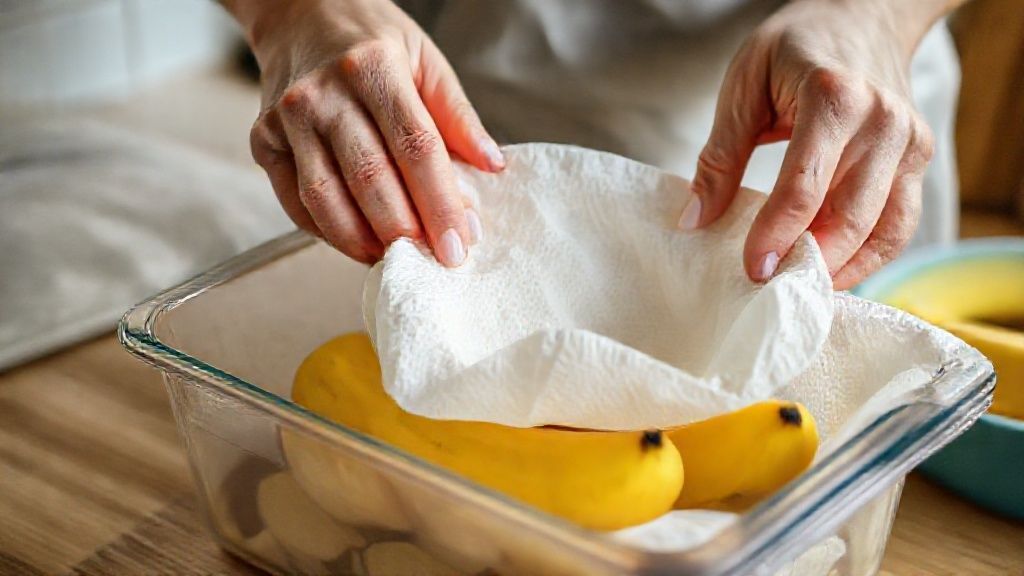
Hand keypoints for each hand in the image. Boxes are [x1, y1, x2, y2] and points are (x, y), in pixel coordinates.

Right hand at [227, 0, 503, 265]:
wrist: (299, 13)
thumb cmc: (370, 39)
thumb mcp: (425, 59)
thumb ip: (457, 116)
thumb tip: (492, 165)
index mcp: (372, 67)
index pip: (415, 147)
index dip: (441, 201)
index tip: (461, 241)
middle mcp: (324, 93)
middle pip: (371, 179)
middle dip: (408, 231)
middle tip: (436, 260)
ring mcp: (287, 120)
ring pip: (327, 198)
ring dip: (365, 241)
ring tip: (398, 259)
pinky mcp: (264, 142)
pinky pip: (297, 202)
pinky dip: (330, 233)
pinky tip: (361, 244)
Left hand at [684, 0, 944, 288]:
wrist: (863, 13)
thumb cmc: (795, 47)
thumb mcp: (743, 86)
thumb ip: (720, 156)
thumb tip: (695, 221)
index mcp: (833, 97)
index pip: (804, 187)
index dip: (775, 236)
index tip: (752, 271)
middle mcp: (881, 121)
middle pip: (848, 216)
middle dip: (807, 261)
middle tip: (770, 289)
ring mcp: (909, 140)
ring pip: (882, 228)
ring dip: (841, 266)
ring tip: (799, 285)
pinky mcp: (920, 156)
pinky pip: (901, 222)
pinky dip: (871, 255)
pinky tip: (834, 269)